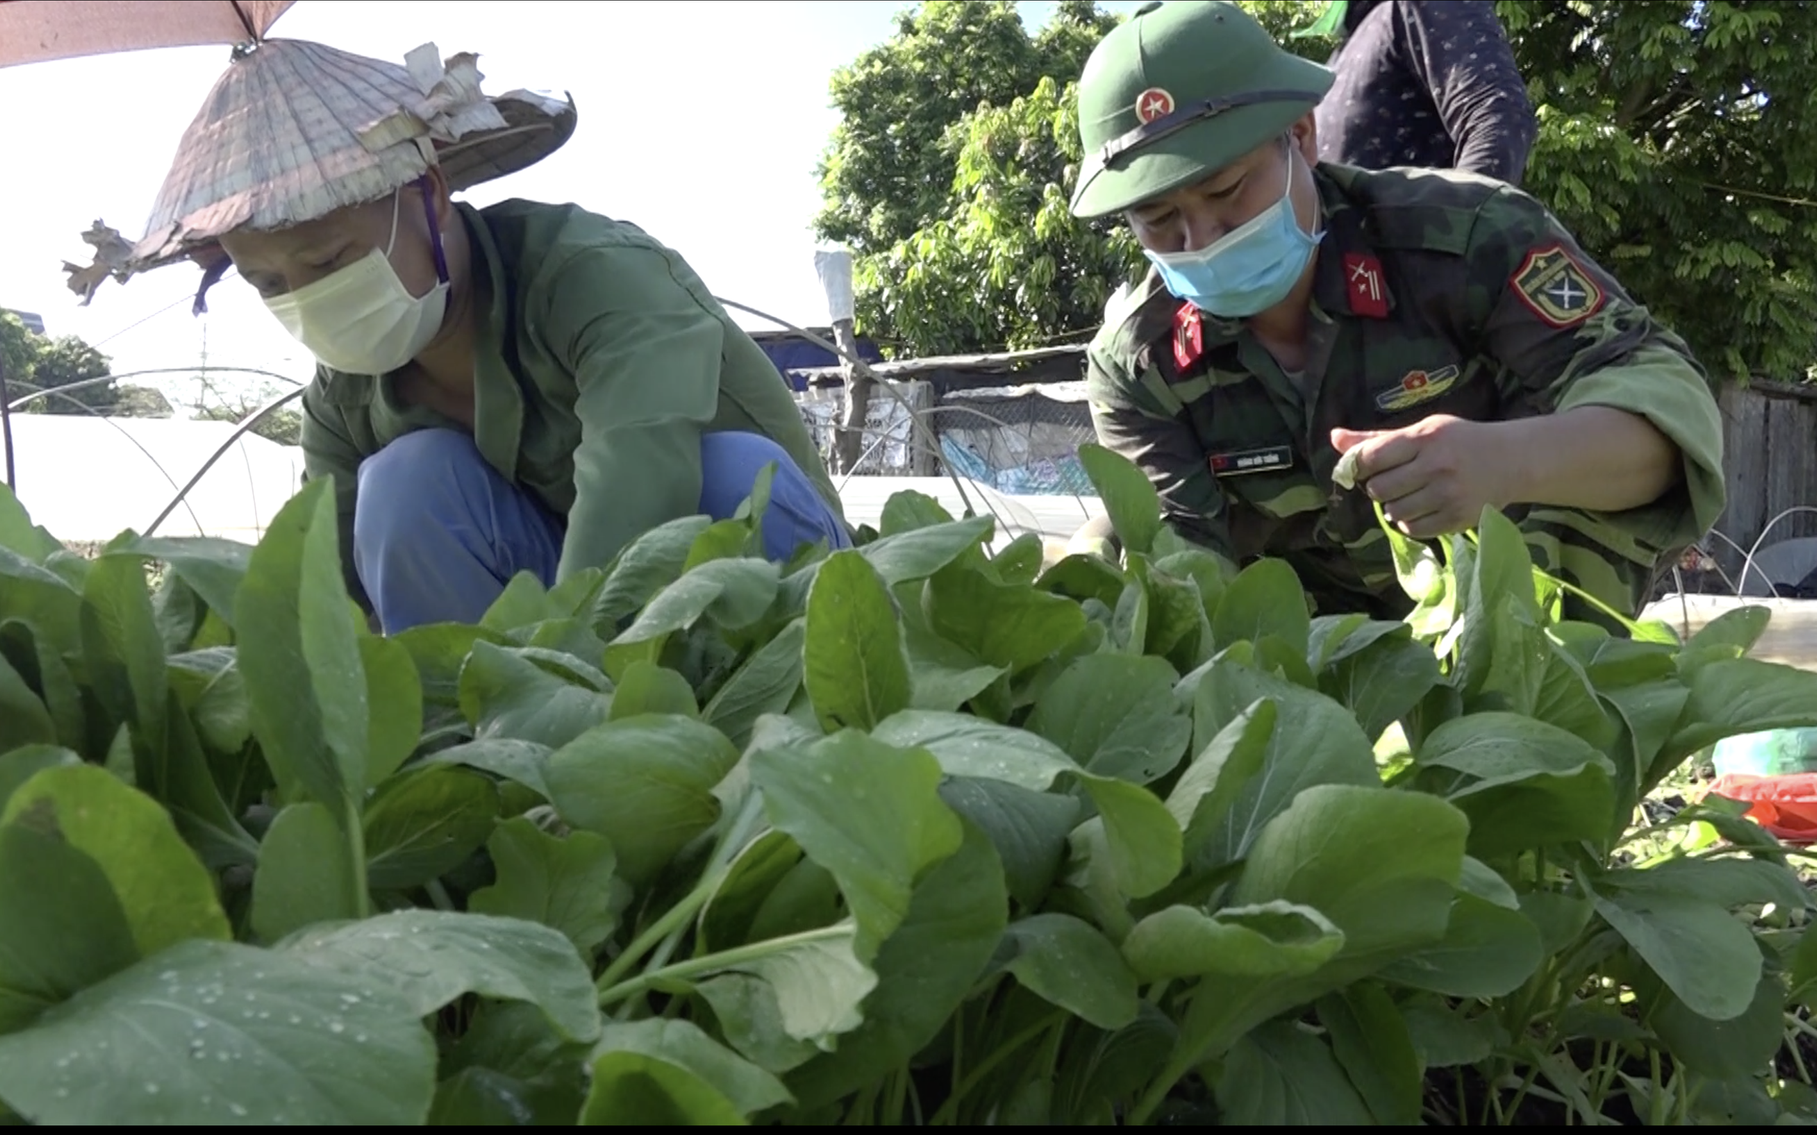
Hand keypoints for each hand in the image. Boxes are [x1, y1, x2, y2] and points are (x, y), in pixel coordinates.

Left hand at [1330, 415, 1518, 537]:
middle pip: (1379, 489)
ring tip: (1412, 494)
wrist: (1512, 461)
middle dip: (1379, 488)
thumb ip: (1377, 438)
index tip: (1367, 468)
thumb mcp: (1421, 431)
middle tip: (1394, 481)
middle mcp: (1436, 466)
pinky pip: (1414, 529)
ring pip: (1394, 512)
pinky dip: (1411, 522)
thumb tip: (1334, 437)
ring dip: (1395, 506)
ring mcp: (1448, 495)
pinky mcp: (1457, 518)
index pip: (1372, 458)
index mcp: (1425, 439)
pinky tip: (1423, 508)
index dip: (1360, 466)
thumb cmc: (1459, 442)